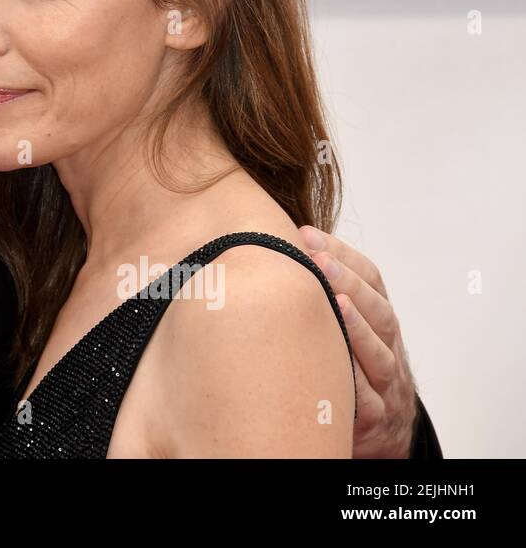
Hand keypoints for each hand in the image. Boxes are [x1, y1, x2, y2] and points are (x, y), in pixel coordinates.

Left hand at [299, 225, 417, 458]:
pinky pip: (368, 401)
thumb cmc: (351, 372)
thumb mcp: (345, 330)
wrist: (383, 434)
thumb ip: (323, 294)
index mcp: (380, 322)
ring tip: (335, 301)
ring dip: (357, 328)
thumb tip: (279, 248)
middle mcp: (389, 350)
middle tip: (317, 259)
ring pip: (381, 356)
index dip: (344, 255)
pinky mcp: (376, 421)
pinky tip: (335, 364)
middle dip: (349, 282)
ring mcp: (387, 387)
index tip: (307, 234)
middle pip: (380, 312)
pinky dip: (354, 383)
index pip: (372, 280)